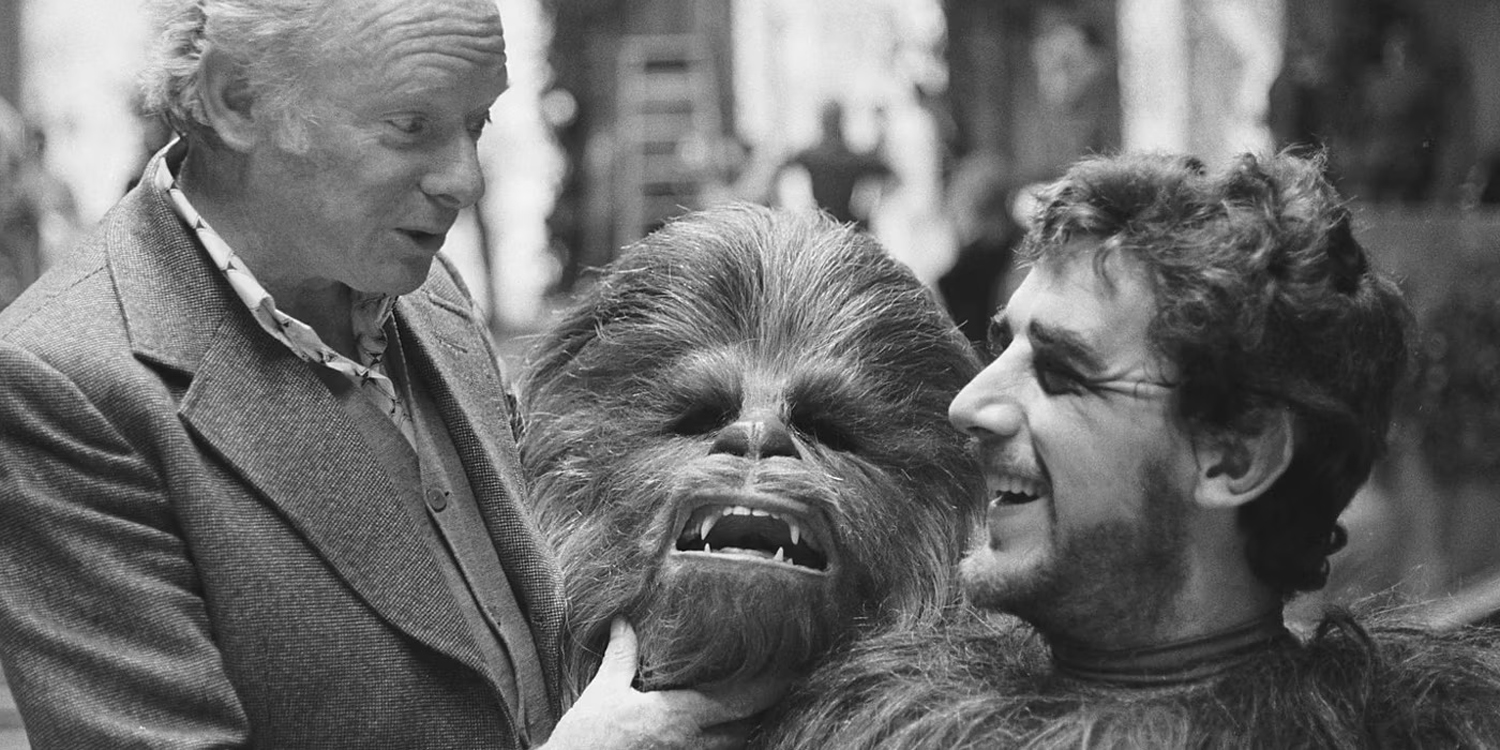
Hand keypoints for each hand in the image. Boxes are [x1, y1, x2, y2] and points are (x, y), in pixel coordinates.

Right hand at [540, 618, 790, 749]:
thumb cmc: (586, 739)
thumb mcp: (602, 692)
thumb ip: (621, 655)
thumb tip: (624, 620)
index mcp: (678, 715)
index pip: (739, 700)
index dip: (771, 684)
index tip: (794, 667)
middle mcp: (692, 743)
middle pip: (747, 725)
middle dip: (771, 703)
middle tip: (792, 679)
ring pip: (736, 745)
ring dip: (751, 723)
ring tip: (767, 702)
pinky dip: (731, 742)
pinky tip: (733, 730)